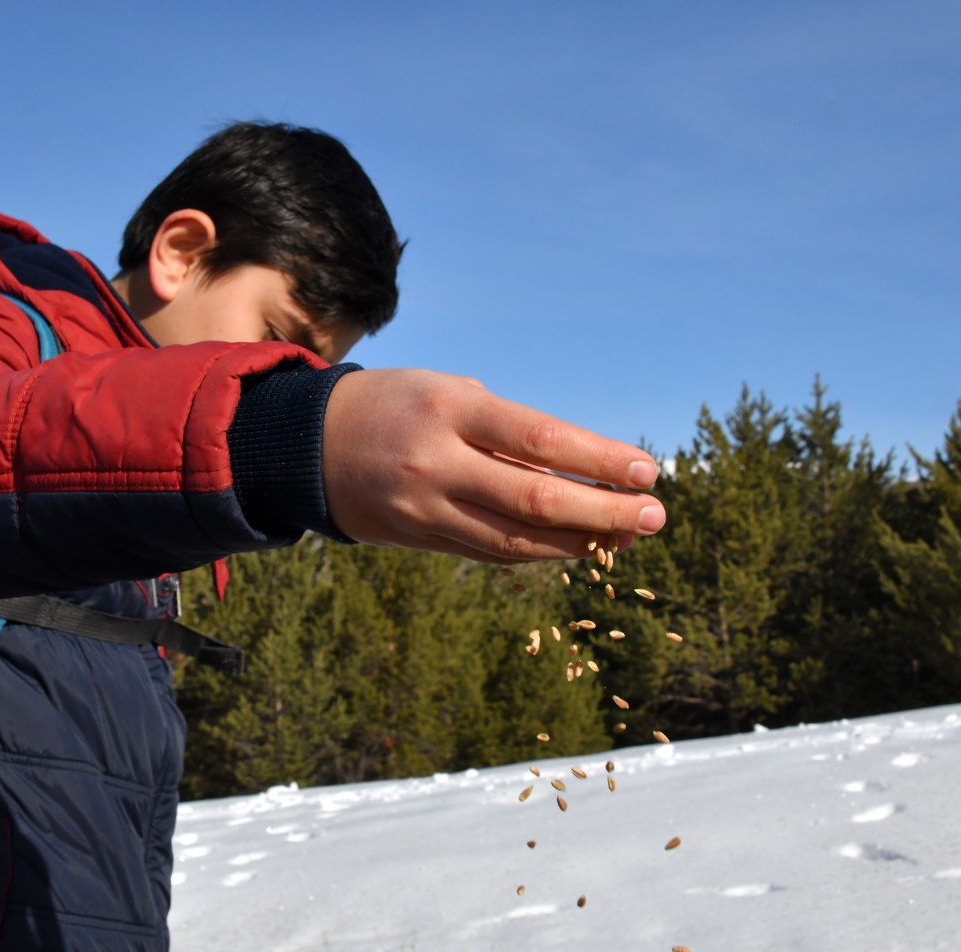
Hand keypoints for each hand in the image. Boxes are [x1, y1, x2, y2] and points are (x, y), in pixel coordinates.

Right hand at [322, 369, 663, 562]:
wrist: (306, 445)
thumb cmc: (396, 405)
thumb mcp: (448, 392)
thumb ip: (507, 433)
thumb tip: (582, 475)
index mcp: (451, 409)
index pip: (541, 440)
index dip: (600, 460)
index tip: (647, 472)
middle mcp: (438, 462)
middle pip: (536, 499)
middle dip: (603, 512)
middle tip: (654, 517)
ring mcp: (425, 507)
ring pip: (516, 539)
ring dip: (578, 542)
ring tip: (624, 537)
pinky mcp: (418, 538)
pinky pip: (490, 552)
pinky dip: (538, 551)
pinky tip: (573, 545)